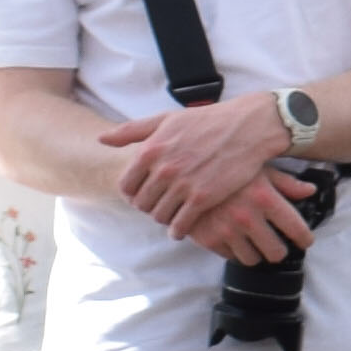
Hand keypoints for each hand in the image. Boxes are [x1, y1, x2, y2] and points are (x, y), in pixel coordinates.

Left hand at [118, 97, 295, 245]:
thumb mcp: (166, 119)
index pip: (126, 186)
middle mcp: (164, 169)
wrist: (248, 127)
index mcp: (150, 150)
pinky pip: (180, 225)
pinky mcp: (204, 198)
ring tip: (172, 214)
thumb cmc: (207, 121)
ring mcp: (183, 185)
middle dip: (148, 206)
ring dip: (163, 218)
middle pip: (141, 203)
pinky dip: (178, 230)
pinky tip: (182, 228)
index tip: (143, 194)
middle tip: (159, 205)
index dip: (132, 193)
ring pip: (159, 216)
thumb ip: (132, 131)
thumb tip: (101, 139)